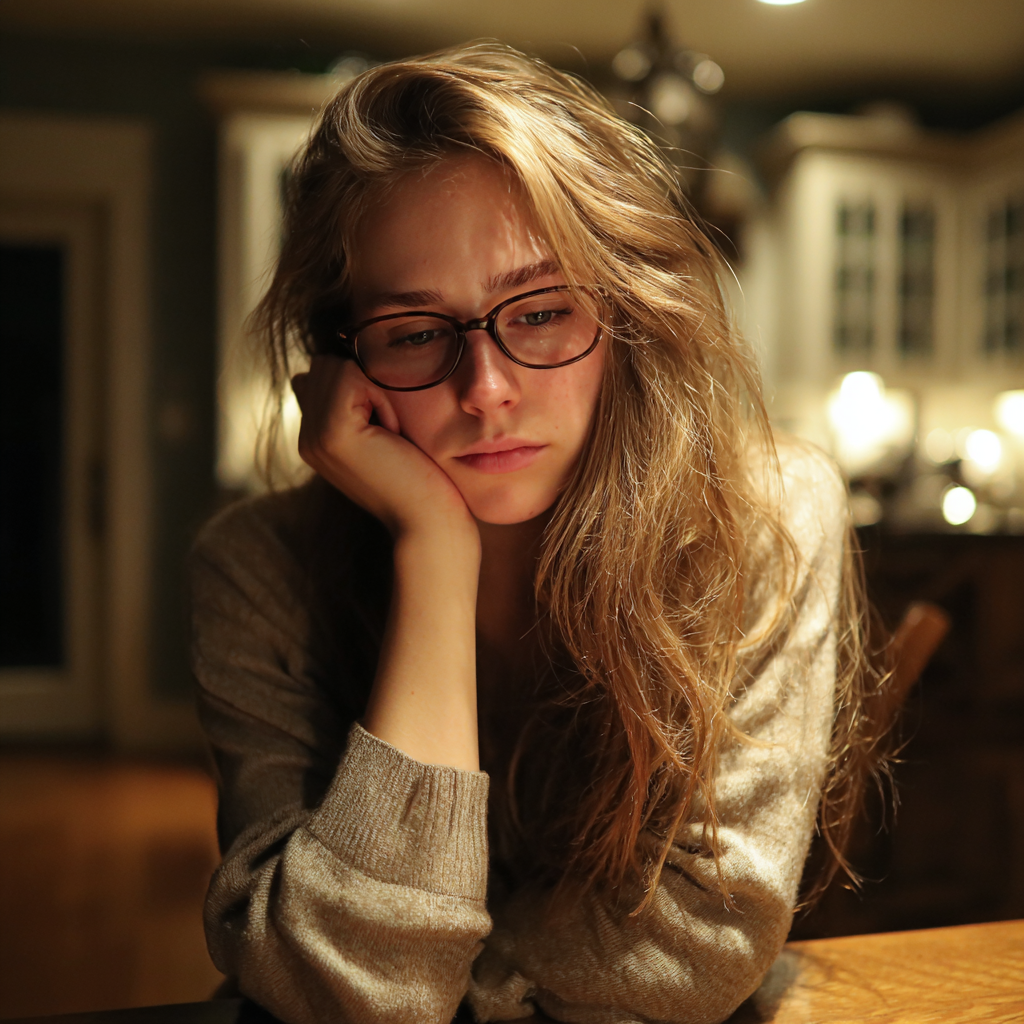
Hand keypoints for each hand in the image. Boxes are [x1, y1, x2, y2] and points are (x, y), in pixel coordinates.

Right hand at [291, 356, 475, 542]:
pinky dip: (382, 396)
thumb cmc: (423, 480)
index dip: (364, 385)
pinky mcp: (332, 433)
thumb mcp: (387, 433)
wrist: (429, 523)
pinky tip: (394, 433)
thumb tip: (339, 361)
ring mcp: (314, 437)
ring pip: (336, 366)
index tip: (389, 429)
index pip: (325, 373)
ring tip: (392, 432)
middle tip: (391, 429)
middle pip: (326, 363)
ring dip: (376, 388)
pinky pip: (353, 376)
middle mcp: (307, 438)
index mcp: (316, 438)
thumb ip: (360, 402)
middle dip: (367, 382)